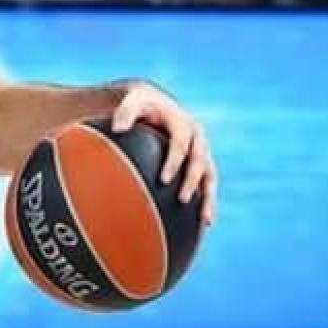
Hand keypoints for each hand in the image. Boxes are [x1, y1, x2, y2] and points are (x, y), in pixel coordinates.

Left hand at [112, 82, 216, 226]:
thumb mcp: (132, 103)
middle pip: (199, 162)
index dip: (174, 161)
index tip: (164, 179)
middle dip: (192, 181)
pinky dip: (207, 202)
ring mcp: (201, 152)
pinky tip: (203, 224)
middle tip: (182, 199)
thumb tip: (117, 128)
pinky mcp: (202, 164)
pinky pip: (208, 185)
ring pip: (210, 176)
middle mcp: (197, 138)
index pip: (181, 144)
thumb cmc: (140, 105)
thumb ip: (125, 113)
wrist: (156, 103)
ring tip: (205, 221)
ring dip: (209, 198)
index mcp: (183, 124)